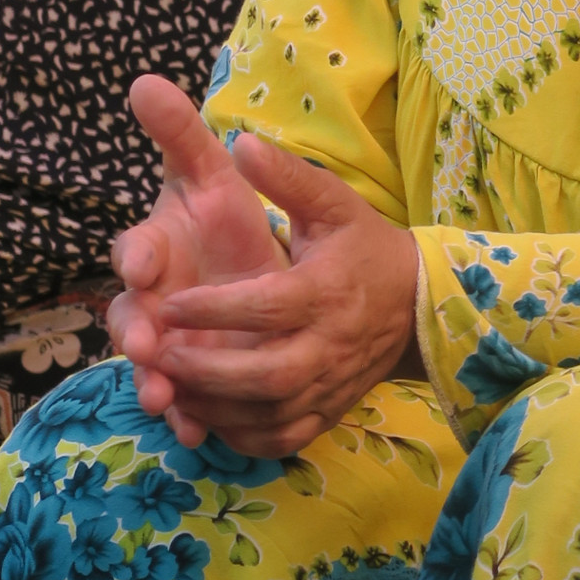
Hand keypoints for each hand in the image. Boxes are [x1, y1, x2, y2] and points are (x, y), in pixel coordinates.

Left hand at [109, 76, 420, 457]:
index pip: (266, 307)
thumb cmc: (366, 245)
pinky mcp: (329, 411)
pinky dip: (241, 436)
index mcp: (326, 291)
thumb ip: (286, 175)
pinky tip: (208, 416)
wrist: (419, 304)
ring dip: (214, 406)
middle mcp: (330, 345)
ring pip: (268, 413)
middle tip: (160, 353)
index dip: (214, 309)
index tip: (169, 302)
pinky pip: (282, 438)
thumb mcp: (333, 202)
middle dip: (206, 370)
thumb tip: (239, 141)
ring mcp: (330, 384)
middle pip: (266, 375)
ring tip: (171, 385)